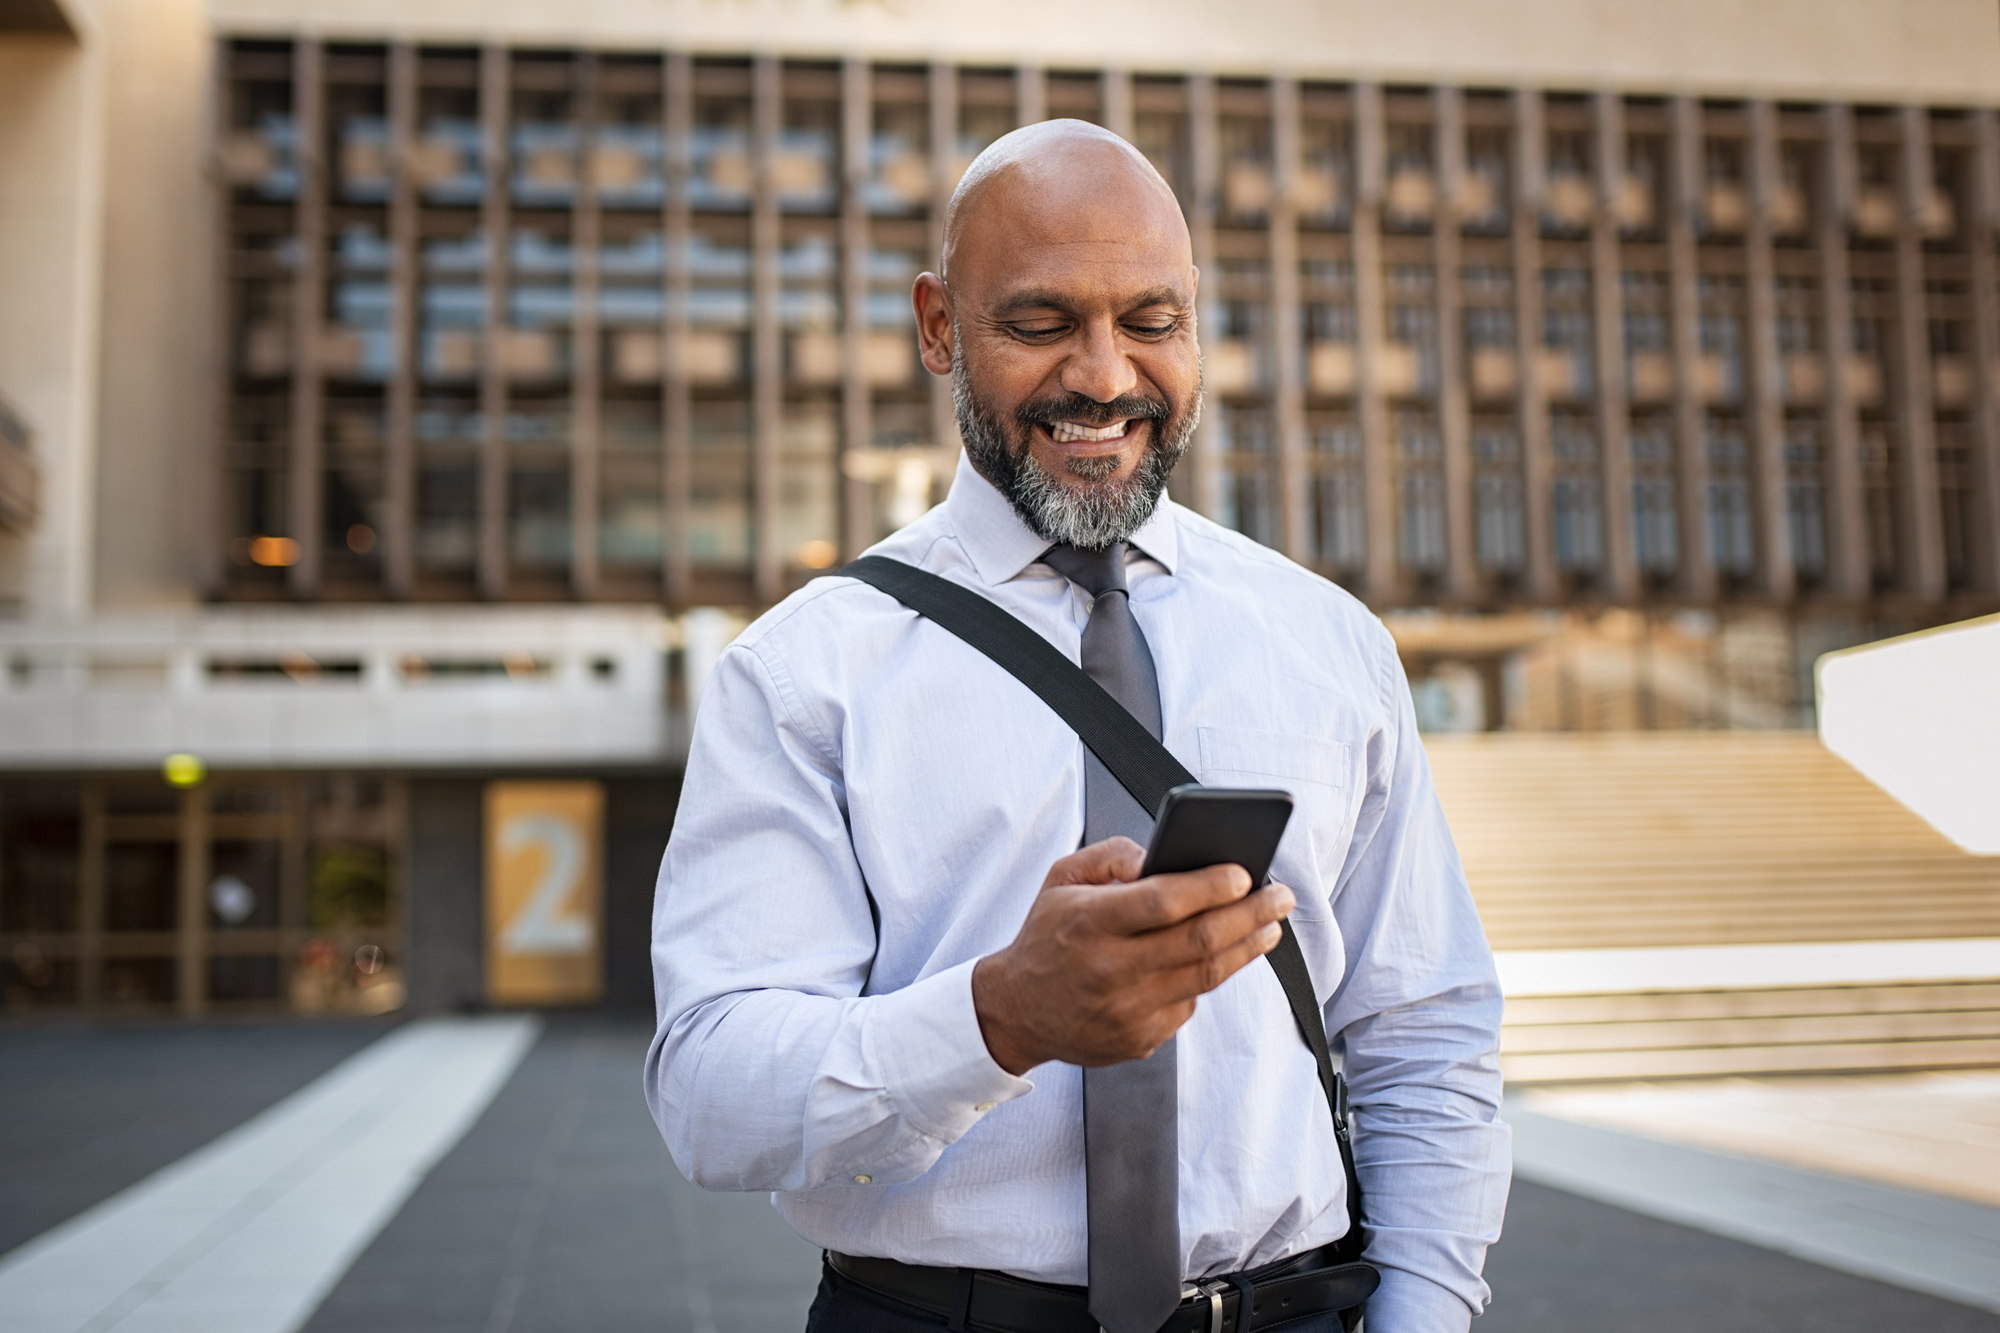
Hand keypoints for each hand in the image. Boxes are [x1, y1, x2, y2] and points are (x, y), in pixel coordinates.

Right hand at [971, 837, 1294, 1074]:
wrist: (1017, 1011)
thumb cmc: (1047, 937)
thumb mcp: (1061, 879)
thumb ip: (1111, 855)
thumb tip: (1160, 855)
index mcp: (1088, 923)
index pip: (1163, 902)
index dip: (1210, 886)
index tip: (1244, 872)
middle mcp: (1109, 969)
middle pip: (1199, 941)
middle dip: (1251, 914)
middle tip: (1281, 897)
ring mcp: (1127, 1010)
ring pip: (1206, 976)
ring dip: (1247, 947)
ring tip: (1270, 925)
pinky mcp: (1139, 1039)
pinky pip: (1189, 1003)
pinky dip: (1209, 977)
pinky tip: (1222, 957)